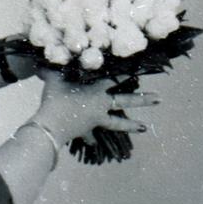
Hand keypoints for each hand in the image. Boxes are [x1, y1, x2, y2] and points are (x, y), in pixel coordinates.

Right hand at [33, 69, 159, 144]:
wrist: (50, 128)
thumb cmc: (55, 100)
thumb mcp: (54, 80)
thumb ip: (52, 69)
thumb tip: (43, 59)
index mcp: (97, 91)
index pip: (115, 78)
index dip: (128, 72)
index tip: (143, 68)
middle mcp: (100, 105)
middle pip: (125, 101)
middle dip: (143, 100)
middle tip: (159, 99)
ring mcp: (95, 120)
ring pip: (116, 123)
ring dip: (130, 125)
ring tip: (145, 128)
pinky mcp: (86, 130)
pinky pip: (92, 135)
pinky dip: (93, 138)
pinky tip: (95, 144)